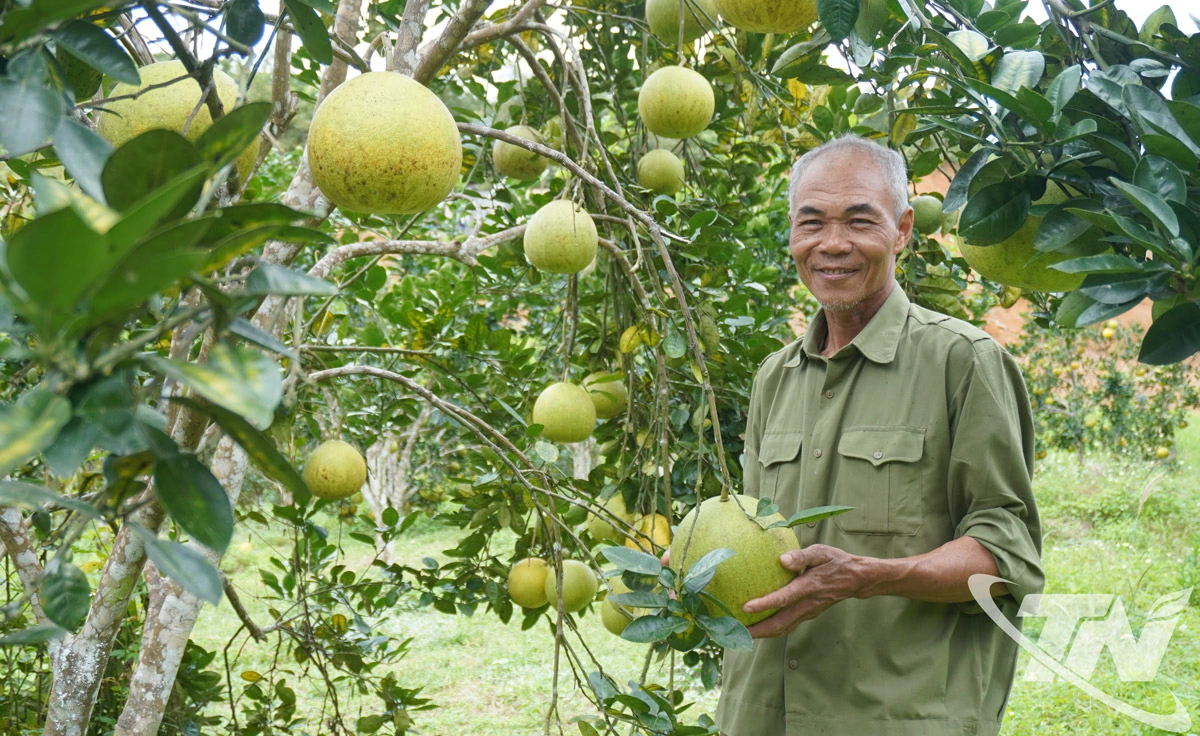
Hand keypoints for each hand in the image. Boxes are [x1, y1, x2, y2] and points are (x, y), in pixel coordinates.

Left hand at [744, 544, 866, 638]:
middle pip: (780, 624)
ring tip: (742, 633)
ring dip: (763, 633)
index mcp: (808, 587)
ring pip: (783, 628)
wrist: (856, 579)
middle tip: (736, 632)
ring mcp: (808, 612)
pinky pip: (787, 625)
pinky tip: (758, 626)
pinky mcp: (808, 614)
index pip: (784, 599)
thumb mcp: (821, 552)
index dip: (765, 604)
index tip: (746, 608)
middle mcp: (807, 604)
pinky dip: (772, 629)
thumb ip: (802, 556)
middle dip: (758, 631)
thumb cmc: (836, 562)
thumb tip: (782, 559)